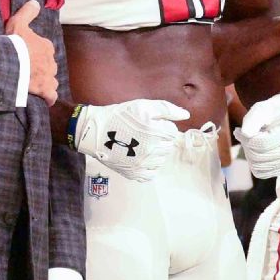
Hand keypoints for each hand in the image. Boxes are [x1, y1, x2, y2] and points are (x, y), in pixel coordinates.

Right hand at [5, 0, 57, 105]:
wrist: (10, 63)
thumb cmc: (14, 43)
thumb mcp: (18, 22)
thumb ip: (27, 12)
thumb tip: (36, 2)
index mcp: (46, 46)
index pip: (46, 49)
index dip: (38, 53)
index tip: (29, 56)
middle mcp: (50, 61)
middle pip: (49, 66)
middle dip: (42, 68)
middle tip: (29, 71)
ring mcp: (49, 76)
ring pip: (52, 80)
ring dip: (46, 82)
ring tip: (35, 85)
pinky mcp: (45, 90)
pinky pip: (51, 95)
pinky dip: (49, 97)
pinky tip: (44, 99)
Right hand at [72, 99, 188, 181]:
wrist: (94, 131)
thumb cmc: (118, 116)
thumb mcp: (142, 105)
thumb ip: (166, 109)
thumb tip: (185, 115)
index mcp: (156, 132)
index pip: (172, 132)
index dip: (162, 126)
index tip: (150, 123)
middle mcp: (152, 150)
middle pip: (168, 147)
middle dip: (160, 139)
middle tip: (145, 133)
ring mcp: (143, 164)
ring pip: (161, 160)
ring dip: (155, 153)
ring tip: (141, 144)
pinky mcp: (134, 173)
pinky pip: (151, 174)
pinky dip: (149, 167)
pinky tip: (140, 158)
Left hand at [235, 93, 279, 178]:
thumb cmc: (271, 111)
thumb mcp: (262, 108)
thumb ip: (254, 119)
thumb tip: (246, 133)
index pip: (262, 144)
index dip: (247, 139)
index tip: (240, 130)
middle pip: (258, 156)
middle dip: (246, 145)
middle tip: (243, 134)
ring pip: (258, 165)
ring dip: (249, 153)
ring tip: (250, 141)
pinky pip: (262, 172)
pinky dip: (254, 163)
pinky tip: (255, 151)